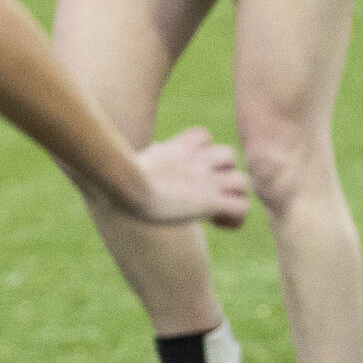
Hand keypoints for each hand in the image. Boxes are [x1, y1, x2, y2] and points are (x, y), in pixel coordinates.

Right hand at [132, 126, 249, 228]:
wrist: (127, 185)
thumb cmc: (118, 178)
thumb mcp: (128, 161)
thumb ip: (139, 160)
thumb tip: (127, 158)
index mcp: (178, 149)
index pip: (203, 137)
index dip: (202, 153)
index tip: (188, 175)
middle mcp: (198, 161)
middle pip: (229, 155)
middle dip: (222, 175)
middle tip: (205, 196)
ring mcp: (208, 180)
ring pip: (242, 181)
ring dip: (233, 197)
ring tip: (215, 213)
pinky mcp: (211, 201)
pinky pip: (243, 208)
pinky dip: (235, 219)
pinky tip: (217, 225)